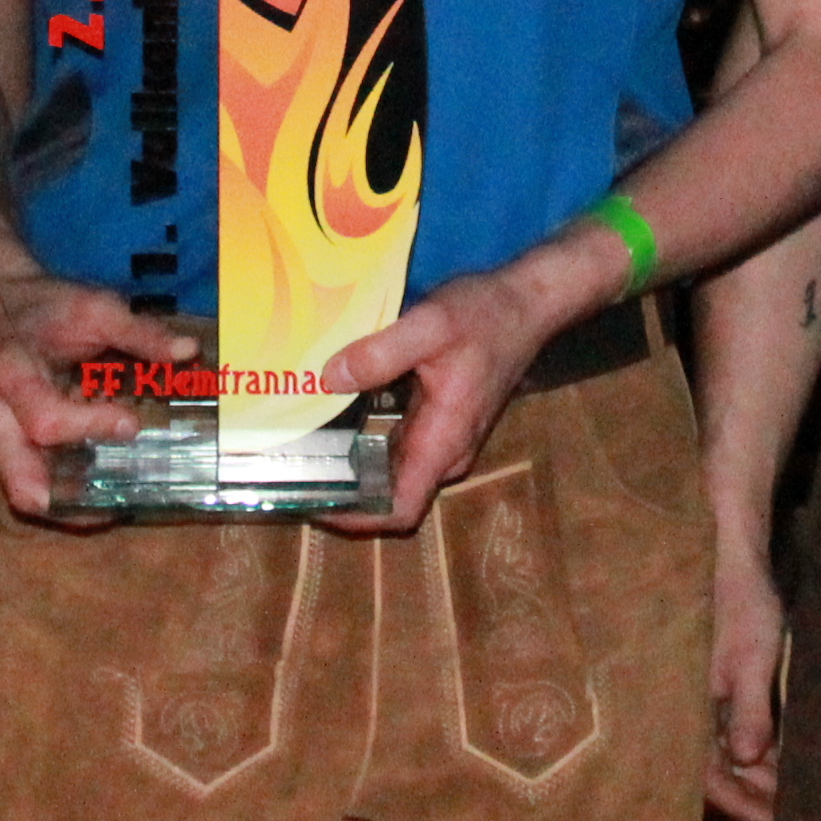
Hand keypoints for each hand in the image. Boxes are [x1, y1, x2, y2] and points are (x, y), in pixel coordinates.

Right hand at [0, 276, 194, 520]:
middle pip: (23, 485)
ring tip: (122, 501)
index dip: (91, 428)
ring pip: (27, 496)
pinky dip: (69, 497)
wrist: (2, 306)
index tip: (132, 424)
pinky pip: (33, 488)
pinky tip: (107, 489)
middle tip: (125, 497)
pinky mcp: (8, 451)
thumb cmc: (49, 308)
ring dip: (74, 507)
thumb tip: (188, 350)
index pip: (46, 421)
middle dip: (75, 502)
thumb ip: (139, 332)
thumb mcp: (95, 308)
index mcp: (12, 376)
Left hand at [314, 259, 581, 531]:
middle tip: (292, 465)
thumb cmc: (484, 316)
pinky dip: (368, 439)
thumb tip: (328, 380)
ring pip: (393, 469)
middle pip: (390, 493)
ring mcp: (445, 438)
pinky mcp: (442, 420)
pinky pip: (399, 444)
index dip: (354, 517)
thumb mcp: (429, 325)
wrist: (527, 303)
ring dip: (353, 464)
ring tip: (304, 443)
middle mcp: (445, 452)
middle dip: (343, 488)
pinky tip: (338, 413)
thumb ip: (379, 354)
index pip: (399, 510)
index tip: (311, 500)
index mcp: (443, 442)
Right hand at [703, 529, 791, 820]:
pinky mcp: (713, 684)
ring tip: (792, 789)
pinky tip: (779, 753)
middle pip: (716, 769)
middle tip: (794, 811)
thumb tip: (749, 760)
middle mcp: (687, 710)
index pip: (709, 776)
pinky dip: (753, 743)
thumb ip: (749, 710)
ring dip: (755, 770)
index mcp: (685, 708)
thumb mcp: (751, 657)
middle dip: (753, 792)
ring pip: (723, 750)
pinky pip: (729, 727)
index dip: (742, 803)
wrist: (729, 557)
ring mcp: (700, 698)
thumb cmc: (739, 603)